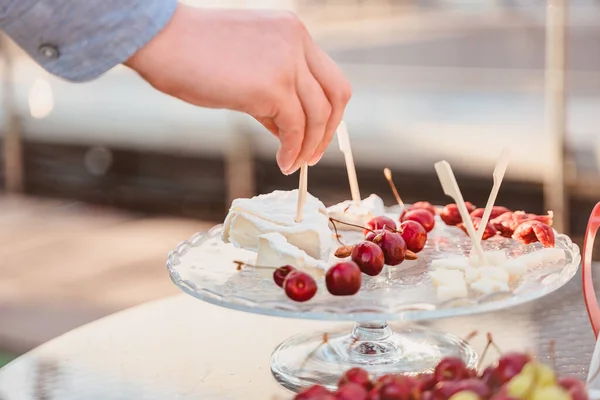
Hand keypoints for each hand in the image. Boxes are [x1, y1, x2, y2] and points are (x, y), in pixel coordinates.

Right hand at [125, 4, 351, 174]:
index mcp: (294, 32)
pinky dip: (293, 151)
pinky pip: (295, 128)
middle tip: (314, 155)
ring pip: (319, 115)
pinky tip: (283, 162)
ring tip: (294, 164)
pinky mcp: (272, 87)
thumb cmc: (193, 53)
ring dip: (310, 146)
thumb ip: (273, 91)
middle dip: (329, 130)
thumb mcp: (247, 65)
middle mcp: (297, 42)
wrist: (162, 40)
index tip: (316, 134)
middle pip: (337, 94)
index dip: (329, 111)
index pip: (329, 76)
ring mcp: (287, 63)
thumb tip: (287, 127)